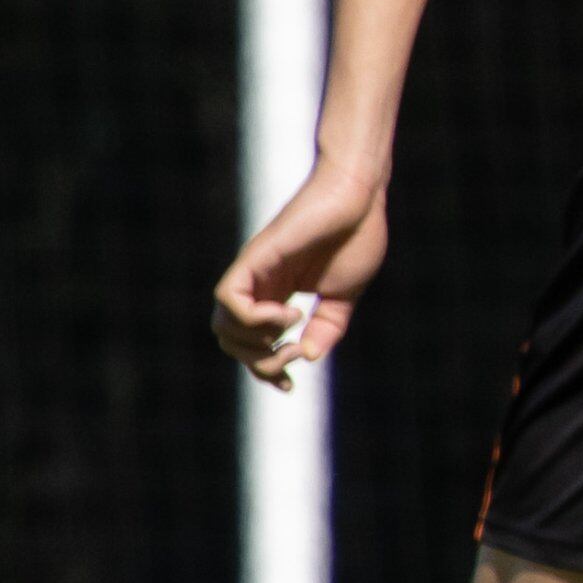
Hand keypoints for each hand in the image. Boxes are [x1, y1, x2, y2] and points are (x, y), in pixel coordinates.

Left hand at [210, 164, 390, 389]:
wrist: (360, 196)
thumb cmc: (357, 236)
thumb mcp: (344, 295)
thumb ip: (327, 326)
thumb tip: (309, 357)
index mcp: (278, 295)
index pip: (251, 345)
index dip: (265, 372)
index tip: (290, 386)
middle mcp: (259, 286)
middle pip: (230, 341)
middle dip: (259, 363)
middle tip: (295, 353)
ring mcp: (254, 272)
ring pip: (222, 325)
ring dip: (257, 342)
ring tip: (294, 327)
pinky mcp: (255, 258)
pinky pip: (228, 298)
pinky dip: (253, 317)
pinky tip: (290, 313)